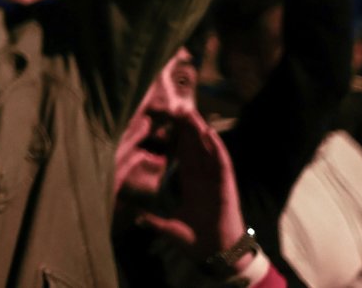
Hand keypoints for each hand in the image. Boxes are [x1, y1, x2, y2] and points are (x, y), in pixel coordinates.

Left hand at [136, 108, 246, 262]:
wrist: (218, 255)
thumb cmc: (198, 241)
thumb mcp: (170, 228)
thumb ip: (153, 221)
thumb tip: (135, 216)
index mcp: (190, 184)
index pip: (181, 155)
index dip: (175, 139)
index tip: (165, 121)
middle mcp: (203, 178)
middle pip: (194, 147)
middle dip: (185, 128)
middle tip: (175, 106)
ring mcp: (215, 180)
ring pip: (207, 150)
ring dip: (199, 131)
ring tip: (190, 112)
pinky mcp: (226, 186)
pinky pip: (222, 163)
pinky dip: (216, 148)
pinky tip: (209, 133)